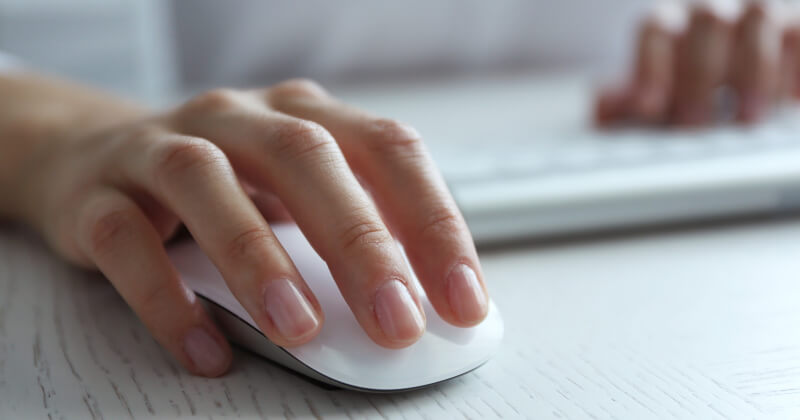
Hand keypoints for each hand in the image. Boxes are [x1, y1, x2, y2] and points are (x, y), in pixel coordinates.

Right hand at [17, 79, 488, 375]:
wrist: (94, 156)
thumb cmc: (224, 184)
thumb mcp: (296, 195)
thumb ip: (351, 239)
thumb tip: (417, 307)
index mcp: (304, 115)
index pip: (387, 151)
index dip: (433, 224)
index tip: (463, 302)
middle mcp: (239, 118)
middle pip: (307, 158)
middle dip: (359, 244)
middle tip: (395, 322)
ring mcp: (162, 148)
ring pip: (207, 182)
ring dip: (258, 258)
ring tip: (298, 330)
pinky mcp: (97, 193)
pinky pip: (125, 240)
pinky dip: (165, 298)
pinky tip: (205, 347)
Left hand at [596, 1, 799, 125]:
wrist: (723, 76)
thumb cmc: (679, 88)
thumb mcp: (648, 96)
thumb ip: (624, 102)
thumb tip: (603, 112)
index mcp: (668, 23)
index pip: (655, 28)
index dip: (651, 66)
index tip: (648, 108)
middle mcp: (710, 13)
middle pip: (708, 20)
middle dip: (701, 75)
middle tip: (695, 124)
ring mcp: (755, 17)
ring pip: (759, 18)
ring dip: (754, 70)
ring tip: (747, 119)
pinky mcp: (792, 31)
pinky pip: (799, 35)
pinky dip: (795, 68)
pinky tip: (790, 102)